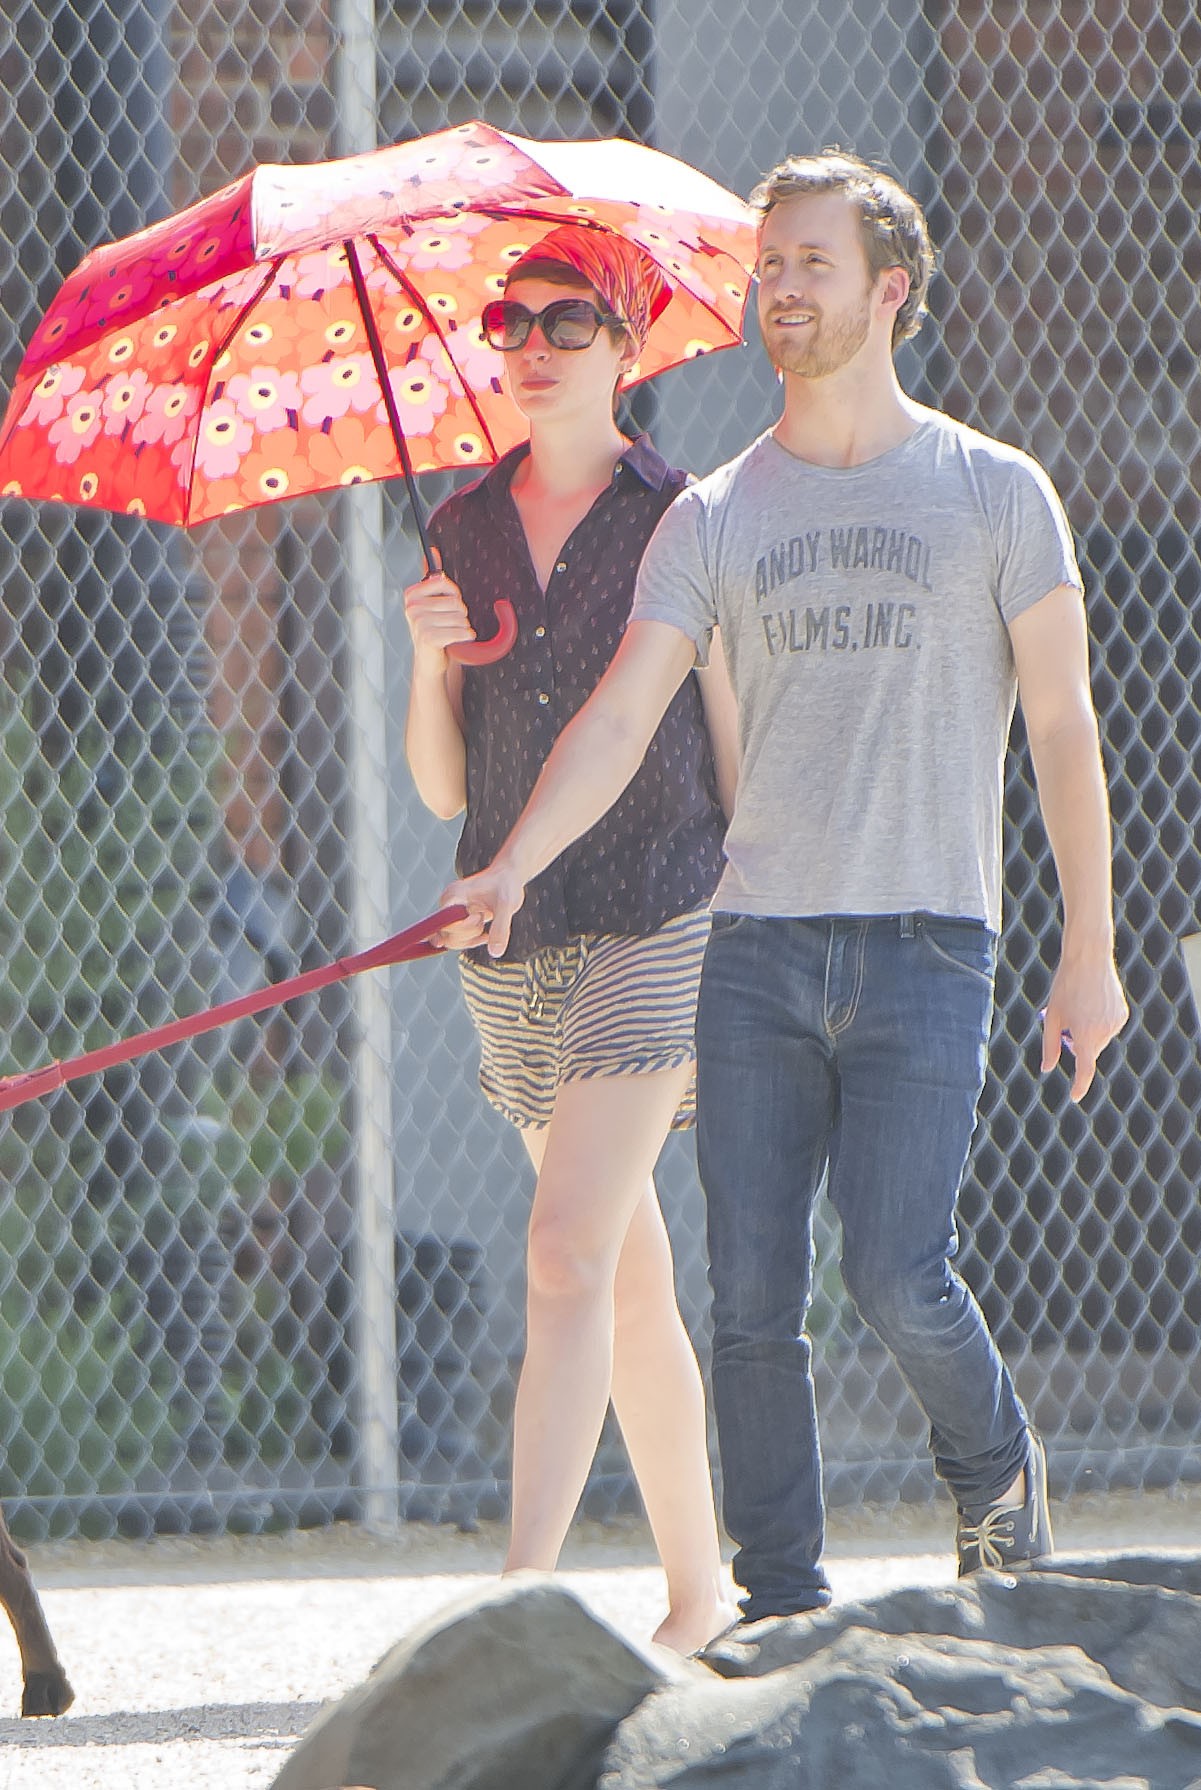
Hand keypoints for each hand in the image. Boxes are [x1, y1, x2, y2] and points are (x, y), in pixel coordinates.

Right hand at [402, 549, 475, 667]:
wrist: (430, 661)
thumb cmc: (434, 630)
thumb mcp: (433, 602)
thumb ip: (432, 577)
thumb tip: (433, 551)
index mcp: (412, 595)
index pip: (444, 582)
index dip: (454, 595)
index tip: (449, 606)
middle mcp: (412, 607)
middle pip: (455, 601)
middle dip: (460, 614)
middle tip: (449, 624)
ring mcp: (418, 623)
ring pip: (460, 617)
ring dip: (463, 627)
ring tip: (452, 633)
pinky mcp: (428, 638)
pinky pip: (460, 631)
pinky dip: (465, 636)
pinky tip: (458, 640)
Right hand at [437, 858, 528, 956]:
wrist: (507, 878)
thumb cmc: (506, 886)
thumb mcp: (507, 906)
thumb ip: (500, 929)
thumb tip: (495, 952)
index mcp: (453, 894)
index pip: (443, 921)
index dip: (459, 928)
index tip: (479, 918)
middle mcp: (447, 904)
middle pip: (446, 934)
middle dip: (469, 933)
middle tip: (483, 916)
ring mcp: (450, 913)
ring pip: (452, 940)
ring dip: (471, 938)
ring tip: (484, 919)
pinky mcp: (456, 921)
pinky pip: (458, 940)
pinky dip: (472, 941)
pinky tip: (486, 934)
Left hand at [1041, 953, 1128, 1101]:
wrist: (1089, 959)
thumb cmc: (1065, 987)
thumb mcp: (1052, 1016)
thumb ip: (1049, 1045)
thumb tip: (1047, 1068)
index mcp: (1085, 1034)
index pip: (1084, 1068)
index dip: (1079, 1085)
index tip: (1074, 1097)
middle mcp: (1104, 1031)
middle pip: (1088, 1051)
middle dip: (1077, 1044)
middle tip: (1066, 1021)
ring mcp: (1116, 1023)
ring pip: (1098, 1040)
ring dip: (1088, 1032)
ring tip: (1080, 1005)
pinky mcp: (1122, 1014)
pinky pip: (1107, 1028)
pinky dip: (1098, 1023)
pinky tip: (1092, 1002)